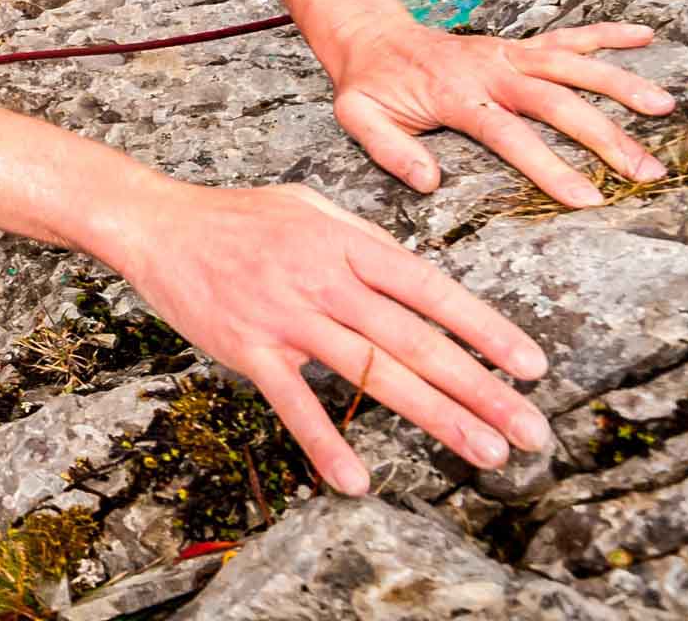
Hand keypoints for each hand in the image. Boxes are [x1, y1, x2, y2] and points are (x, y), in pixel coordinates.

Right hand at [101, 179, 552, 494]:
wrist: (155, 223)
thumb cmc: (237, 217)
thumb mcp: (309, 207)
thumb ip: (364, 240)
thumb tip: (420, 276)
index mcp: (344, 244)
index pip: (430, 289)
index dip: (485, 328)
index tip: (533, 366)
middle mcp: (323, 279)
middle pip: (415, 341)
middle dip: (481, 388)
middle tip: (532, 430)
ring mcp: (285, 316)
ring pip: (371, 373)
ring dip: (434, 417)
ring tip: (485, 453)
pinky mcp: (247, 347)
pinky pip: (292, 402)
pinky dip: (324, 442)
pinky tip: (356, 481)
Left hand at [329, 20, 675, 206]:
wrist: (370, 36)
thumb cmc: (369, 84)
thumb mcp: (357, 117)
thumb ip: (389, 149)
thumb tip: (428, 182)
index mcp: (455, 94)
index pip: (510, 135)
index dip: (550, 167)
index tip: (589, 198)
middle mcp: (489, 69)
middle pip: (555, 101)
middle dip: (605, 136)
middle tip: (647, 171)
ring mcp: (507, 53)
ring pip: (571, 65)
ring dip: (619, 83)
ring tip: (664, 106)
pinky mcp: (516, 46)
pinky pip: (566, 37)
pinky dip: (605, 34)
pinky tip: (644, 37)